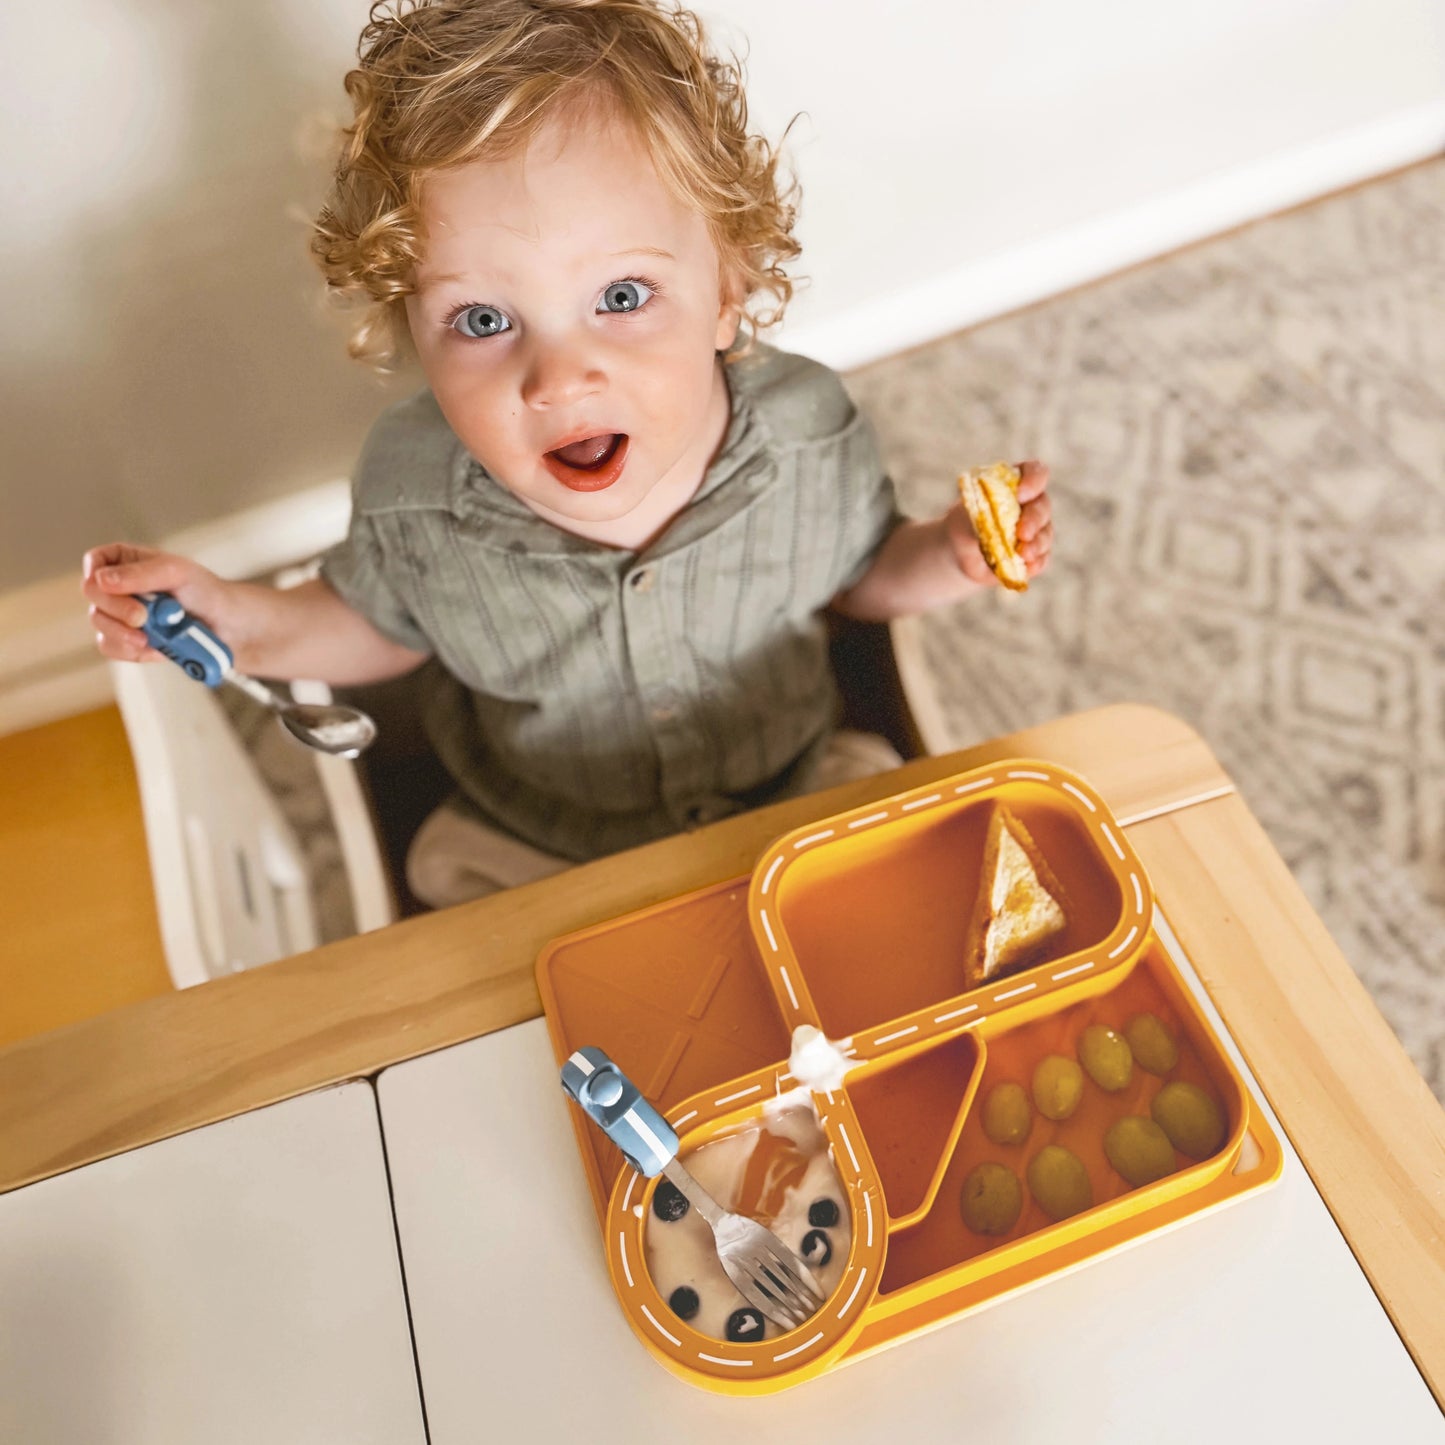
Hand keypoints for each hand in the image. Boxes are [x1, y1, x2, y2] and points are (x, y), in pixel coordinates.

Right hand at [81, 543, 234, 664]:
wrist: (226, 628)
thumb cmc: (205, 592)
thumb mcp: (177, 573)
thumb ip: (141, 574)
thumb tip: (102, 580)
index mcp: (128, 561)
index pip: (96, 561)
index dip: (96, 573)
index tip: (109, 585)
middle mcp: (119, 587)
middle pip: (92, 593)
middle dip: (115, 607)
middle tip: (141, 617)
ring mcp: (120, 615)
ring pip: (99, 623)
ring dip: (122, 632)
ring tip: (151, 636)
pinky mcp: (127, 641)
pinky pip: (111, 647)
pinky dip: (130, 649)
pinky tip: (154, 647)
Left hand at [944, 459, 1053, 584]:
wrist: (961, 553)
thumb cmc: (965, 524)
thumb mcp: (964, 516)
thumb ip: (979, 515)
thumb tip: (993, 523)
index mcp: (1016, 484)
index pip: (1035, 472)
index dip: (1033, 480)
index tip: (1021, 493)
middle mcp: (1031, 504)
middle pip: (1043, 506)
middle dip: (1034, 519)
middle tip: (1022, 532)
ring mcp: (1037, 530)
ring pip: (1045, 534)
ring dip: (1037, 544)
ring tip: (1023, 554)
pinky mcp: (1035, 554)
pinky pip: (1042, 558)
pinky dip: (1035, 563)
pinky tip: (1026, 566)